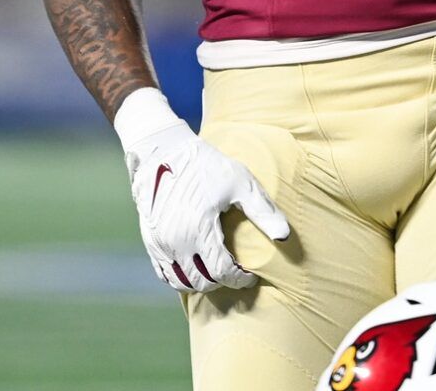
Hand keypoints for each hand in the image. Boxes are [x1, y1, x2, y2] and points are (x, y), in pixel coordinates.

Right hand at [114, 88, 290, 292]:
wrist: (162, 151)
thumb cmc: (206, 165)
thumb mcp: (240, 182)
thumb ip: (264, 211)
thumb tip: (285, 237)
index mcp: (200, 230)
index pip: (222, 272)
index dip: (239, 279)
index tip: (250, 275)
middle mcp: (176, 242)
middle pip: (202, 282)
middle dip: (222, 282)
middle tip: (235, 272)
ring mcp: (160, 243)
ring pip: (181, 282)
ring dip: (201, 283)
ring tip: (216, 271)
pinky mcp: (150, 240)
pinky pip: (164, 273)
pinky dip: (180, 277)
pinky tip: (195, 266)